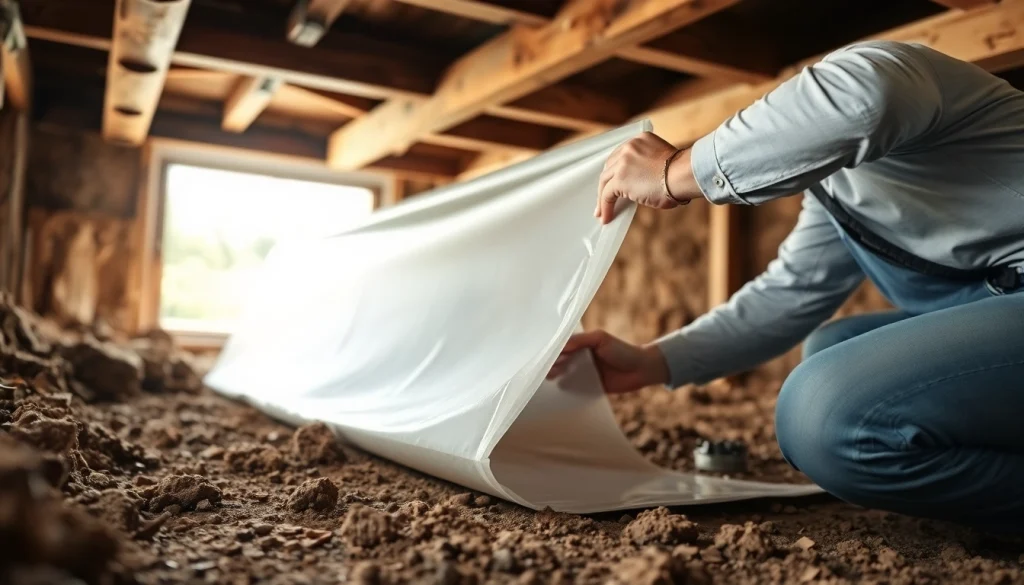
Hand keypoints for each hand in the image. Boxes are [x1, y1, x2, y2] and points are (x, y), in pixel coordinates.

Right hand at [546, 330, 669, 393]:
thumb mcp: (600, 340)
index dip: (551, 349)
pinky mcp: (590, 386)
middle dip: (550, 364)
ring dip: (556, 377)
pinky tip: (557, 392)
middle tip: (540, 369)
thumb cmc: (623, 351)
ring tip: (546, 379)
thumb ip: (580, 341)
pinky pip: (576, 388)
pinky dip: (567, 390)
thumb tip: (559, 345)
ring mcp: (585, 372)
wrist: (642, 370)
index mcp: (582, 344)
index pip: (562, 346)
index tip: (539, 354)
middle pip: (561, 361)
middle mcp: (581, 358)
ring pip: (565, 374)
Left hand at [596, 132, 697, 223]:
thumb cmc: (681, 174)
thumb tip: (640, 187)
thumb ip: (647, 168)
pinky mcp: (619, 179)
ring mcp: (622, 162)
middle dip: (606, 183)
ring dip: (602, 197)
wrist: (683, 175)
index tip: (613, 182)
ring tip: (602, 211)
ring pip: (604, 181)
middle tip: (605, 197)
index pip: (621, 155)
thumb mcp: (663, 163)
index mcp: (640, 140)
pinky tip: (606, 217)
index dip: (616, 170)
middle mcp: (628, 147)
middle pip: (609, 167)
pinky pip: (607, 195)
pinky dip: (605, 207)